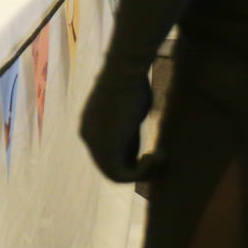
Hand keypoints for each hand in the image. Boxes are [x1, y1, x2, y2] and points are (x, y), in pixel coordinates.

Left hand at [80, 58, 163, 182]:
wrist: (126, 71)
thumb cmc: (133, 82)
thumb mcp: (130, 109)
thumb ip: (128, 128)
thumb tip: (136, 140)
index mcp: (90, 125)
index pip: (107, 154)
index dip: (131, 159)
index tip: (150, 151)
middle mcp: (87, 135)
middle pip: (109, 166)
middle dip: (136, 169)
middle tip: (158, 158)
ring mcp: (93, 143)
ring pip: (115, 175)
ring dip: (143, 172)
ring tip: (160, 157)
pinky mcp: (104, 149)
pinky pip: (121, 176)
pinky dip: (143, 172)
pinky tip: (158, 156)